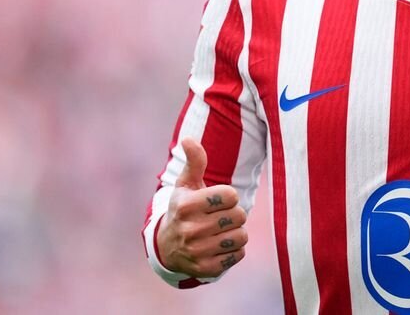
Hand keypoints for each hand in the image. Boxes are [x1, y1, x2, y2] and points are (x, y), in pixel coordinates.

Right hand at [155, 137, 248, 276]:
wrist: (167, 247)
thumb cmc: (183, 209)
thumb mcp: (186, 185)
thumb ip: (194, 161)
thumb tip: (189, 139)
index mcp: (186, 206)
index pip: (231, 195)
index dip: (228, 196)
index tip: (217, 200)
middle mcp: (190, 230)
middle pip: (239, 215)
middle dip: (234, 214)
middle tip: (219, 216)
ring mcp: (198, 251)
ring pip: (241, 236)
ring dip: (235, 232)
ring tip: (220, 231)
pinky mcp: (206, 269)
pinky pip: (239, 255)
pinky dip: (234, 250)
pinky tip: (219, 246)